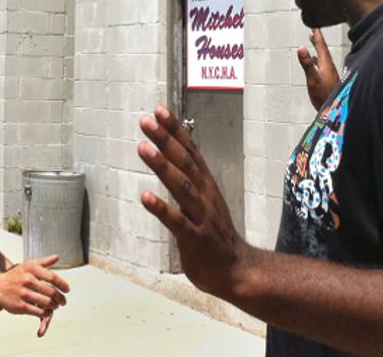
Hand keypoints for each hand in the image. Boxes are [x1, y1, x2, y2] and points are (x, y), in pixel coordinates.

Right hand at [0, 255, 69, 336]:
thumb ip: (44, 261)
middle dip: (60, 298)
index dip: (62, 284)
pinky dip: (47, 313)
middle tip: (63, 301)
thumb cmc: (15, 276)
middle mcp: (28, 281)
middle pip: (51, 292)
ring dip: (54, 306)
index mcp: (31, 269)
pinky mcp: (21, 306)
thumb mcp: (28, 265)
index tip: (67, 289)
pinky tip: (48, 311)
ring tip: (56, 306)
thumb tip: (57, 257)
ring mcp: (24, 294)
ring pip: (47, 303)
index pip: (52, 277)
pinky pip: (39, 312)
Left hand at [137, 106, 249, 299]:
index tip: (159, 110)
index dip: (175, 131)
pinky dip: (162, 209)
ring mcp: (201, 217)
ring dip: (162, 166)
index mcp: (206, 186)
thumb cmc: (216, 237)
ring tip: (143, 147)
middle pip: (185, 162)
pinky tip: (146, 197)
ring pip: (182, 187)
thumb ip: (190, 182)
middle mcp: (204, 196)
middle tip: (147, 120)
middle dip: (166, 139)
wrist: (238, 271)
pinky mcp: (195, 240)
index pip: (190, 152)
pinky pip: (177, 222)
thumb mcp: (205, 202)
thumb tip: (172, 159)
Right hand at [297, 28, 339, 110]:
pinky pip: (322, 64)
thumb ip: (306, 64)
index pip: (321, 46)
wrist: (334, 110)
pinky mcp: (328, 79)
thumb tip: (301, 48)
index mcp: (326, 64)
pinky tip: (315, 62)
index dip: (317, 35)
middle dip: (318, 40)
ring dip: (318, 49)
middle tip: (314, 31)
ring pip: (323, 56)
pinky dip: (317, 59)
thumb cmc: (324, 96)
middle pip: (323, 49)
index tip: (315, 26)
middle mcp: (329, 66)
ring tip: (313, 43)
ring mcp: (329, 73)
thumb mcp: (312, 79)